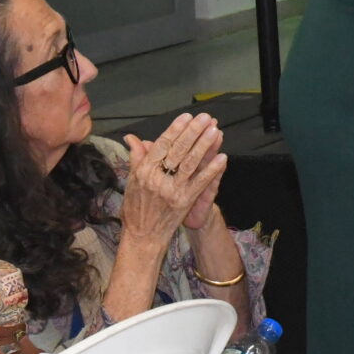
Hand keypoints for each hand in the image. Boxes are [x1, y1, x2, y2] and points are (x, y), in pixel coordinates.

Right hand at [122, 113, 227, 241]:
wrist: (142, 236)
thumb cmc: (136, 208)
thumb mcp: (132, 180)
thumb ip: (136, 157)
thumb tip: (131, 138)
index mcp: (144, 171)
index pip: (162, 145)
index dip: (175, 129)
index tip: (187, 116)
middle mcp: (158, 179)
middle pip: (179, 151)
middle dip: (193, 132)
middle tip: (205, 118)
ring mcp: (172, 191)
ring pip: (191, 163)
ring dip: (205, 146)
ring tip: (215, 131)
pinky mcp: (184, 202)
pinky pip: (201, 183)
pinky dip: (212, 170)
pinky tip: (222, 158)